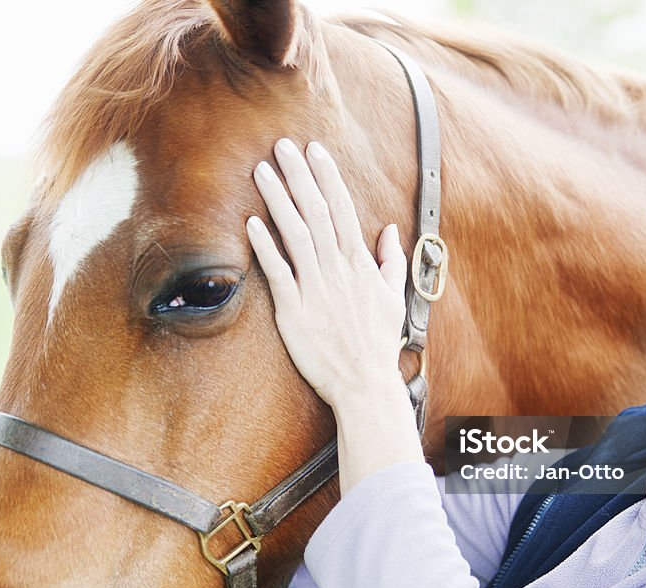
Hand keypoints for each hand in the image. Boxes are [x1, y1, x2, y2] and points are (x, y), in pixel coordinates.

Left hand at [246, 138, 407, 409]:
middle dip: (300, 177)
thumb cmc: (377, 343)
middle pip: (317, 213)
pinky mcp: (295, 312)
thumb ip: (390, 261)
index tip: (315, 150)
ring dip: (279, 200)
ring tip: (262, 172)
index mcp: (360, 264)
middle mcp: (339, 271)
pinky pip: (280, 273)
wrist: (365, 384)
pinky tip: (252, 222)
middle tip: (282, 146)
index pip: (342, 210)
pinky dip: (266, 246)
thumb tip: (389, 230)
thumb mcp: (393, 299)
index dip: (327, 177)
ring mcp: (316, 290)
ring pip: (297, 235)